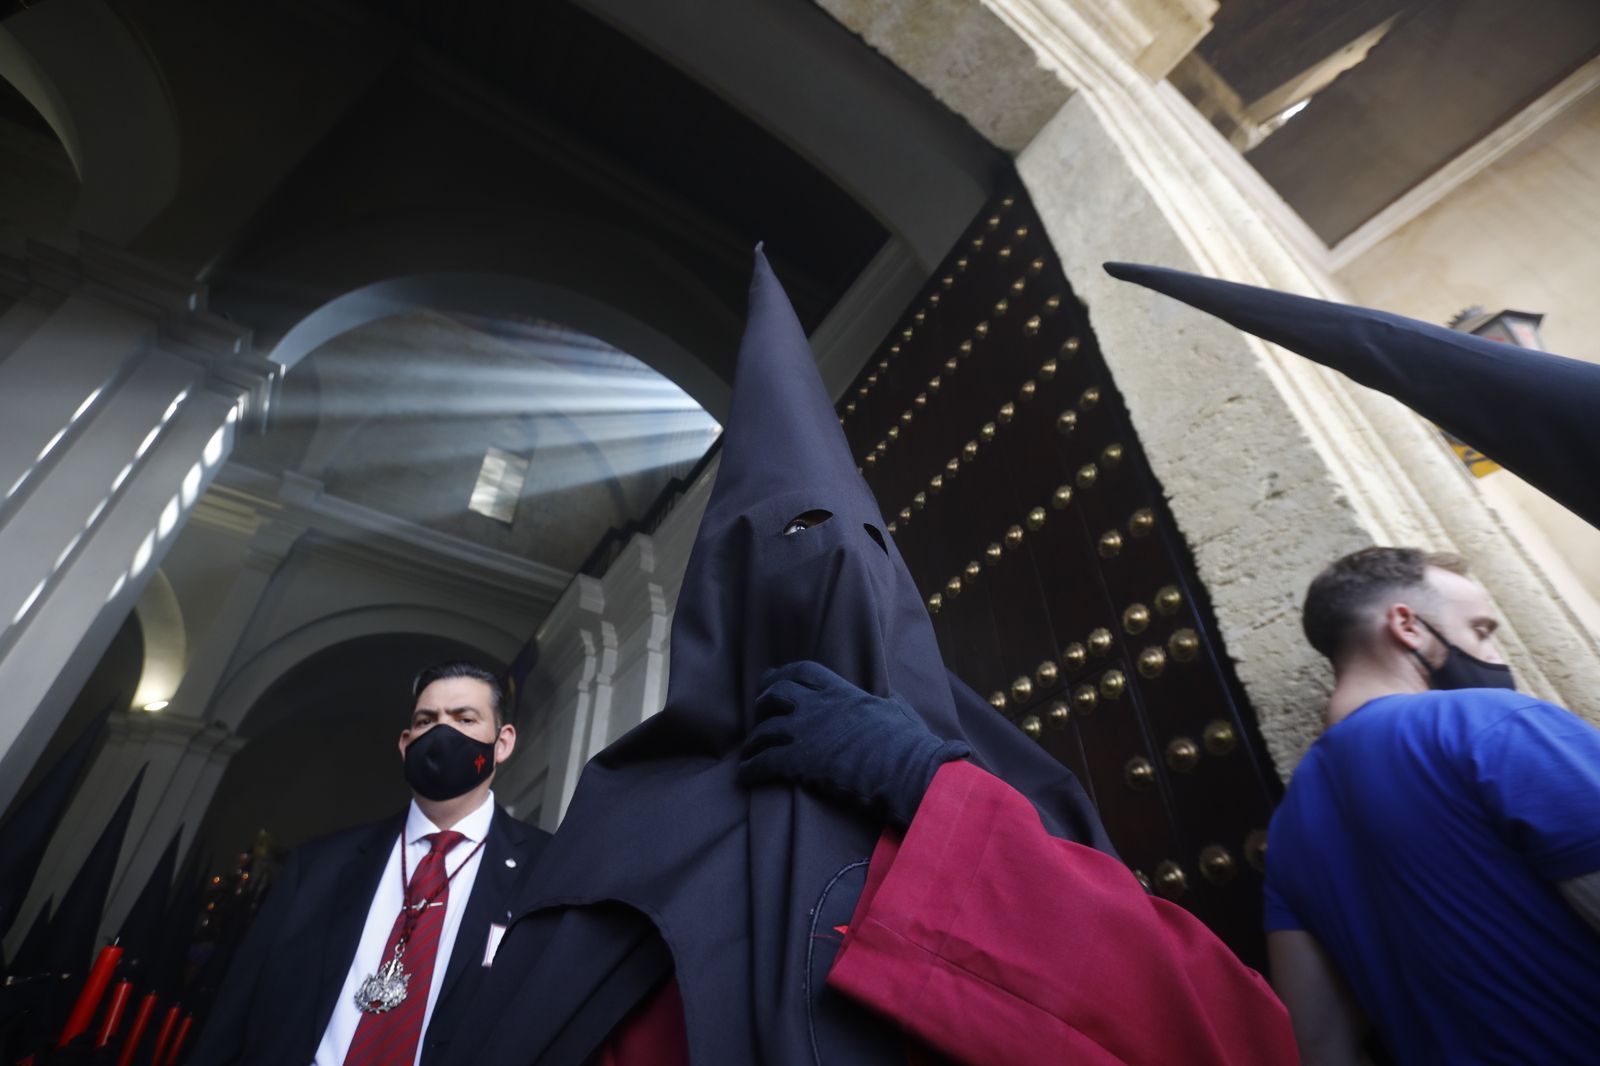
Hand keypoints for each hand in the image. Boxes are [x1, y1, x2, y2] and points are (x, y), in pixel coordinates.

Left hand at [736, 661, 968, 825]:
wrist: (910, 770)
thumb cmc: (911, 745)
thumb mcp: (897, 712)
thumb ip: (883, 703)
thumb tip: (890, 699)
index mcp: (844, 693)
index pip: (805, 671)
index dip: (784, 674)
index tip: (772, 679)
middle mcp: (820, 707)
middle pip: (776, 694)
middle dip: (762, 704)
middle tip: (757, 717)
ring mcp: (808, 732)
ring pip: (765, 730)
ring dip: (753, 743)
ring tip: (748, 754)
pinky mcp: (800, 761)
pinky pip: (764, 762)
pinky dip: (750, 769)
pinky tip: (745, 776)